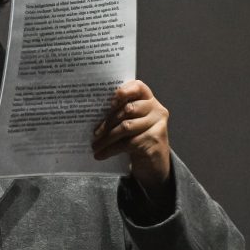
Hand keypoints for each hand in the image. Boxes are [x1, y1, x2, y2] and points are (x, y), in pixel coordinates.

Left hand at [91, 80, 171, 194]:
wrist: (153, 162)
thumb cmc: (136, 138)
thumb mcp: (130, 122)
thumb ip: (119, 114)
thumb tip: (92, 114)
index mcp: (148, 99)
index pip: (138, 87)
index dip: (124, 91)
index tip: (109, 102)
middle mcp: (156, 109)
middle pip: (128, 109)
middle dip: (108, 121)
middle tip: (94, 133)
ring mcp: (157, 124)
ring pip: (126, 127)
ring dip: (107, 138)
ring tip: (95, 146)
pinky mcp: (155, 140)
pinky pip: (128, 143)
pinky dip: (111, 149)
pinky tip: (101, 155)